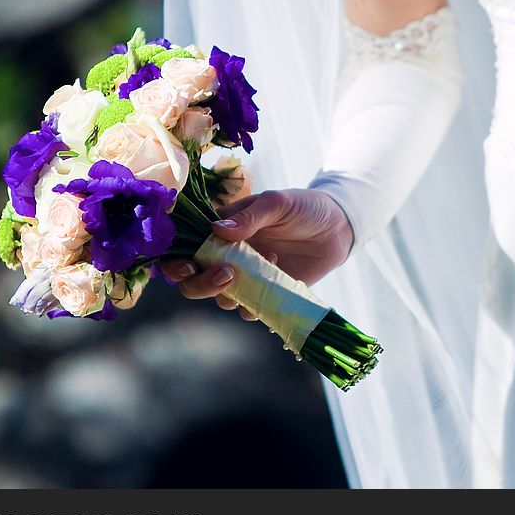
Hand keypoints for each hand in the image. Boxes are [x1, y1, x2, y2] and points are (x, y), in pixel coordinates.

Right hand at [160, 188, 353, 319]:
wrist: (338, 227)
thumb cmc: (303, 207)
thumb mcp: (277, 203)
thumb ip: (249, 217)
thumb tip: (218, 230)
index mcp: (219, 231)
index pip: (183, 249)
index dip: (176, 262)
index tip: (190, 265)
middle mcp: (226, 256)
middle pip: (192, 282)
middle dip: (201, 284)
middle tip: (228, 273)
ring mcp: (246, 278)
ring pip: (219, 300)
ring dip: (233, 293)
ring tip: (267, 262)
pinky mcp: (266, 295)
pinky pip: (248, 311)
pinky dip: (257, 302)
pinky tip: (278, 274)